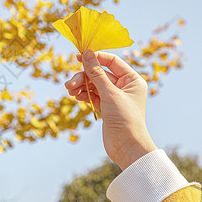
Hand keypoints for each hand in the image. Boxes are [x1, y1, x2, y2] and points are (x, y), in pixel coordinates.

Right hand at [64, 50, 156, 169]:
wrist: (127, 147)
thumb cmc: (125, 119)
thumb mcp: (109, 94)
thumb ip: (96, 73)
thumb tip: (87, 53)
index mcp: (132, 79)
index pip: (112, 61)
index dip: (95, 58)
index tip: (78, 56)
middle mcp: (124, 86)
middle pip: (99, 73)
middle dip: (83, 76)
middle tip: (70, 83)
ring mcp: (114, 97)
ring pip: (93, 84)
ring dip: (81, 85)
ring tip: (69, 91)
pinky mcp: (106, 107)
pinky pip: (92, 95)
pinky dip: (83, 94)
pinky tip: (75, 96)